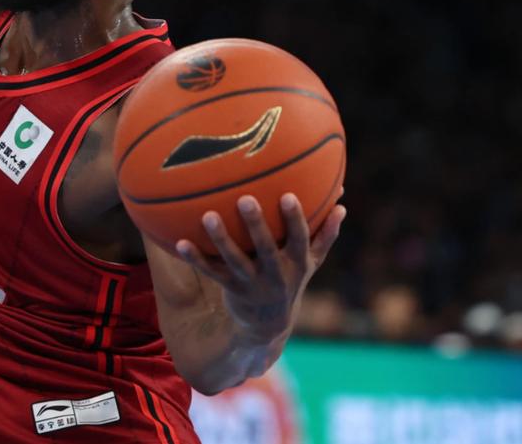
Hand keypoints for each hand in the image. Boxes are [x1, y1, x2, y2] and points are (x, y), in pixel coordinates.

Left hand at [175, 193, 344, 339]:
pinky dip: (195, 258)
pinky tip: (179, 242)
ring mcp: (251, 283)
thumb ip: (326, 234)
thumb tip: (343, 203)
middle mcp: (275, 274)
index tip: (289, 195)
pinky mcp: (230, 289)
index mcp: (297, 263)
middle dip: (256, 224)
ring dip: (221, 238)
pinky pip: (211, 272)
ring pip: (234, 259)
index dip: (295, 220)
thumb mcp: (311, 262)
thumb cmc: (290, 279)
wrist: (267, 325)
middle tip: (245, 198)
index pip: (299, 239)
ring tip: (208, 216)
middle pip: (266, 248)